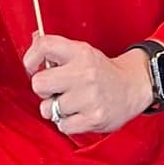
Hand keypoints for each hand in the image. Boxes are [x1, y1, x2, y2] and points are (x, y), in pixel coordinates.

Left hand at [25, 32, 150, 137]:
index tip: (32, 67)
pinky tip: (77, 114)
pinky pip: (61, 125)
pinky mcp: (93, 118)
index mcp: (80, 52)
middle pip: (39, 83)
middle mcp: (84, 73)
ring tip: (69, 103)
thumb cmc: (102, 71)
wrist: (133, 86)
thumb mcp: (82, 52)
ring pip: (48, 108)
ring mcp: (89, 97)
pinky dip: (66, 122)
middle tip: (54, 89)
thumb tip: (33, 39)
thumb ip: (57, 48)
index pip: (45, 46)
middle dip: (42, 89)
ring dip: (54, 109)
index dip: (30, 57)